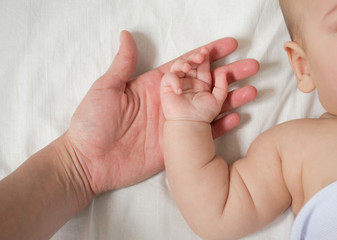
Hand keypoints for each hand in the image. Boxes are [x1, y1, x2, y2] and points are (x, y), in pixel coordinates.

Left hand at [65, 31, 258, 194]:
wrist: (89, 162)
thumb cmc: (93, 122)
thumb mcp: (106, 88)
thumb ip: (123, 64)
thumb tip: (127, 35)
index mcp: (156, 86)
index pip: (187, 64)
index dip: (208, 54)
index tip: (228, 45)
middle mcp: (171, 102)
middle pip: (206, 84)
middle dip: (229, 73)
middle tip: (251, 65)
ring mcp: (176, 124)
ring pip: (210, 107)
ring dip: (231, 97)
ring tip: (252, 89)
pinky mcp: (178, 145)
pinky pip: (204, 133)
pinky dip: (221, 125)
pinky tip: (237, 117)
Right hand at [161, 47, 227, 121]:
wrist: (189, 127)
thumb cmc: (202, 116)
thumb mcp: (217, 101)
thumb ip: (222, 87)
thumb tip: (224, 73)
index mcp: (201, 83)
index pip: (204, 66)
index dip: (209, 56)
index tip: (217, 49)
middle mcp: (190, 81)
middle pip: (193, 62)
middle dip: (197, 56)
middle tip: (203, 55)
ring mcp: (178, 83)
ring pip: (180, 66)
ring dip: (185, 62)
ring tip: (190, 64)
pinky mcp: (167, 88)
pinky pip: (169, 78)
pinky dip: (173, 80)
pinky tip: (179, 90)